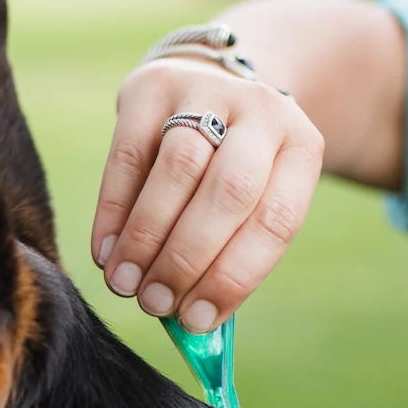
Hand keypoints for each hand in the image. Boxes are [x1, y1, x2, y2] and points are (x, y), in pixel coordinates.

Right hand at [91, 56, 324, 332]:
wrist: (210, 89)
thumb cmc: (230, 172)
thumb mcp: (252, 204)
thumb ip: (228, 256)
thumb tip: (188, 322)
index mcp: (302, 148)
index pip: (275, 220)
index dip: (233, 276)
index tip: (195, 320)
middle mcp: (263, 110)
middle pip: (228, 191)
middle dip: (186, 258)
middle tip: (154, 304)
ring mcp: (209, 91)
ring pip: (178, 169)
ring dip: (146, 237)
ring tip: (125, 285)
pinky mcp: (154, 85)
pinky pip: (129, 153)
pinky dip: (113, 210)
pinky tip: (105, 252)